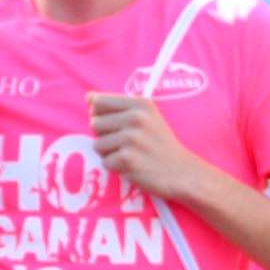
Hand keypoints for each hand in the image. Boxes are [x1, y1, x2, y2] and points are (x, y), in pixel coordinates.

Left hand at [85, 92, 219, 204]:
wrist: (182, 173)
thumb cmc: (160, 144)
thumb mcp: (147, 117)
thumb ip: (117, 106)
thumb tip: (88, 97)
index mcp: (140, 103)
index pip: (98, 102)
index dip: (101, 115)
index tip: (117, 125)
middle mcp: (136, 117)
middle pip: (95, 124)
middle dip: (106, 136)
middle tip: (129, 144)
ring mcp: (131, 138)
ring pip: (97, 144)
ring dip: (110, 153)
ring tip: (132, 154)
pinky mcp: (127, 158)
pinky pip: (105, 162)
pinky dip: (116, 167)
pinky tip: (134, 165)